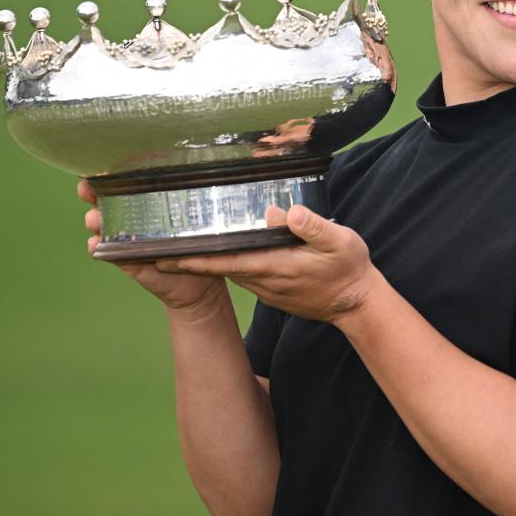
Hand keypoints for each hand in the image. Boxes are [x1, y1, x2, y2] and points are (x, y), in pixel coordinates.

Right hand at [78, 179, 228, 316]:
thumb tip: (185, 170)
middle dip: (92, 194)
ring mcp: (126, 240)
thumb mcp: (195, 216)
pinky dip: (98, 247)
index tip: (98, 169)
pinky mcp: (127, 260)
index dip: (109, 175)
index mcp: (147, 202)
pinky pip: (108, 253)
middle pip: (106, 202)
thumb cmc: (198, 241)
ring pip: (102, 226)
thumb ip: (187, 199)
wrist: (200, 283)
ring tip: (94, 218)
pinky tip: (95, 243)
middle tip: (87, 190)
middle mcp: (132, 218)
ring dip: (94, 220)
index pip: (125, 184)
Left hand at [153, 204, 380, 324]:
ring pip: (230, 273)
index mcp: (276, 267)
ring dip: (205, 263)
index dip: (194, 260)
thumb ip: (312, 226)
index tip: (165, 257)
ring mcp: (268, 290)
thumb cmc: (349, 269)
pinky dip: (225, 266)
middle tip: (158, 249)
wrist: (357, 303)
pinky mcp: (274, 292)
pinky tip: (220, 254)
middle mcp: (265, 281)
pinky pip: (243, 276)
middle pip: (220, 269)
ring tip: (180, 248)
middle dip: (189, 260)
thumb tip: (281, 213)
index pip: (226, 263)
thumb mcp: (340, 242)